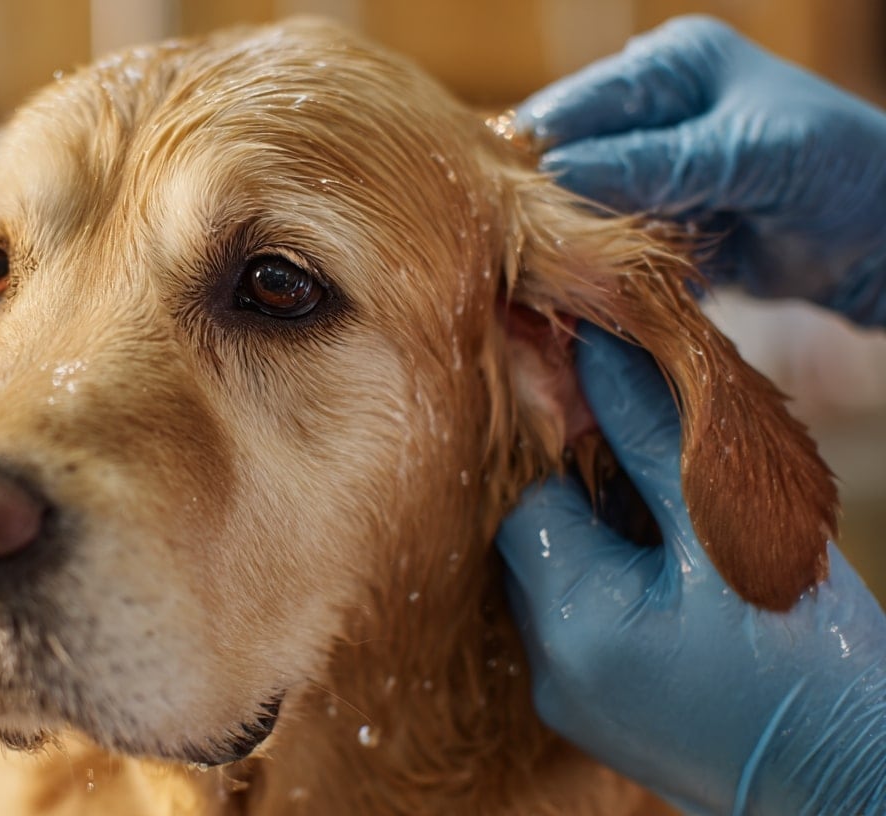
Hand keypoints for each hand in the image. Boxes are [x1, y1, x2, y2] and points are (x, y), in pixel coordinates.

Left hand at [495, 324, 885, 814]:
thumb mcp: (733, 526)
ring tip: (676, 529)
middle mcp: (551, 670)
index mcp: (573, 624)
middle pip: (535, 539)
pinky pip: (581, 623)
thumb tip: (593, 343)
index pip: (524, 498)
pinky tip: (677, 578)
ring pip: (560, 578)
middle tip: (659, 473)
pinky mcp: (597, 715)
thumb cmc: (815, 657)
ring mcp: (570, 701)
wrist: (860, 783)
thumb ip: (651, 433)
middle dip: (588, 490)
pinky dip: (616, 585)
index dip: (566, 447)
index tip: (615, 416)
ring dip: (604, 538)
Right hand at [515, 16, 885, 326]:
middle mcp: (648, 109)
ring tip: (562, 281)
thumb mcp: (748, 156)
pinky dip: (603, 270)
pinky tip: (595, 291)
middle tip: (533, 258)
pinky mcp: (654, 218)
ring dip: (575, 245)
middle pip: (564, 158)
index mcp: (667, 65)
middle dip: (551, 207)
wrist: (884, 237)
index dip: (538, 156)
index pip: (573, 106)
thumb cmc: (838, 169)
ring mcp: (649, 167)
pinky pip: (605, 244)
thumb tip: (556, 171)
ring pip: (577, 208)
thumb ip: (656, 163)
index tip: (512, 213)